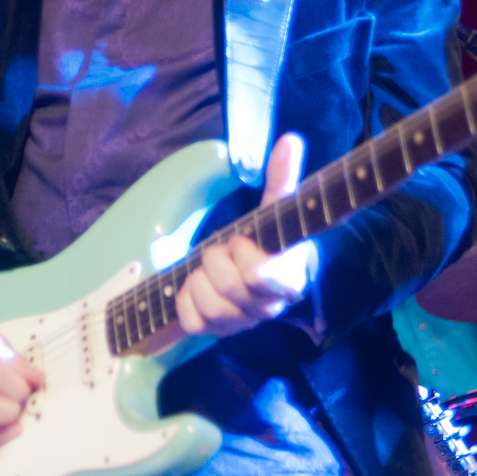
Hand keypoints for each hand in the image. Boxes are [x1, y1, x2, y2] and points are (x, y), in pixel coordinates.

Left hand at [176, 133, 308, 336]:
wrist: (251, 273)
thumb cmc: (264, 236)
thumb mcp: (272, 207)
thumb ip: (283, 177)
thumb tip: (290, 141)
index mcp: (290, 276)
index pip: (261, 274)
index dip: (244, 253)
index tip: (241, 238)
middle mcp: (271, 306)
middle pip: (231, 286)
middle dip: (217, 258)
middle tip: (221, 247)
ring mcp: (245, 323)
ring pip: (211, 307)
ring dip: (200, 279)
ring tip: (207, 266)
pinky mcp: (219, 334)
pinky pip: (193, 322)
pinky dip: (186, 301)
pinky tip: (195, 286)